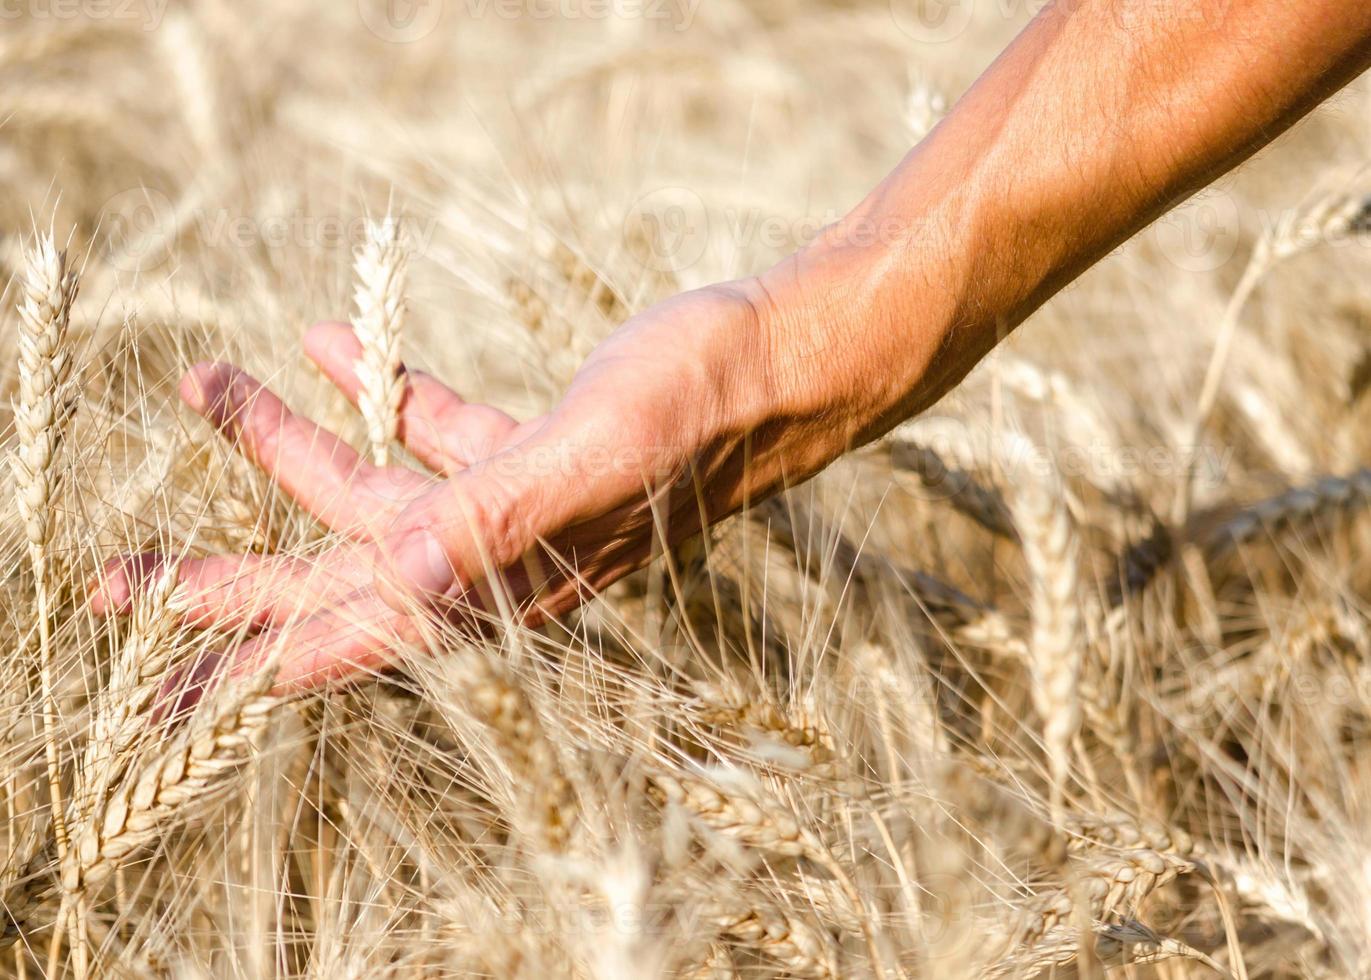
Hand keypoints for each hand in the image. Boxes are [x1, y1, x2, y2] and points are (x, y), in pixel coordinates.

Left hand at [91, 279, 846, 692]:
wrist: (784, 361)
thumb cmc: (704, 402)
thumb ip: (502, 508)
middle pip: (339, 582)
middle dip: (230, 582)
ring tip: (206, 381)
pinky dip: (376, 396)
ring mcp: (516, 509)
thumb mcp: (600, 444)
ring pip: (376, 494)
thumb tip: (403, 567)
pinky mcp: (534, 454)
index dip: (264, 656)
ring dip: (287, 445)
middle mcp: (504, 560)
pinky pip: (432, 432)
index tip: (171, 685)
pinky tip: (326, 345)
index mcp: (512, 577)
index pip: (365, 632)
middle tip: (118, 589)